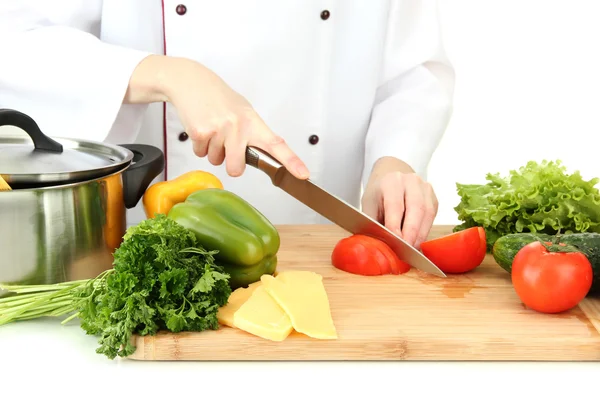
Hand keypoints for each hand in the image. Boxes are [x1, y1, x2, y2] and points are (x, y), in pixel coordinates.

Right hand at [124, 55, 309, 178]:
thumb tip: (264, 157)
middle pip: (236, 169)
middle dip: (230, 165)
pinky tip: (201, 127)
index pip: (277, 145)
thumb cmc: (219, 98)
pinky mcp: (201, 132)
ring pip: (216, 161)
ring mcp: (220, 129)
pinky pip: (200, 154)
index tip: (303, 174)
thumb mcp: (243, 112)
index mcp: (253, 122)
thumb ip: (253, 134)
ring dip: (212, 150)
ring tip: (212, 129)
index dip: (291, 162)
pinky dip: (199, 145)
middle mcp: (239, 126)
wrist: (191, 82)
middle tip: (227, 147)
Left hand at [361, 157, 437, 248]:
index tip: (395, 243)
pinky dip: (425, 231)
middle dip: (411, 233)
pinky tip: (417, 241)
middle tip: (406, 250)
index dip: (396, 226)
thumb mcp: (369, 205)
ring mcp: (425, 188)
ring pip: (427, 214)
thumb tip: (377, 245)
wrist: (391, 178)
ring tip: (411, 249)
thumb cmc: (379, 194)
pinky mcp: (433, 198)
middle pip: (416, 209)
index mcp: (392, 181)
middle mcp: (411, 181)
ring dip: (420, 234)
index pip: (395, 205)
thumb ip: (372, 223)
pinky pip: (431, 217)